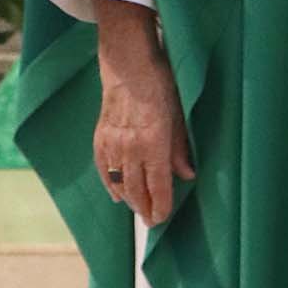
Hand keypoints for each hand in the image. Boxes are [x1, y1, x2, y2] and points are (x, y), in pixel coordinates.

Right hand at [94, 8, 194, 226]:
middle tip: (152, 222)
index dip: (160, 204)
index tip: (162, 219)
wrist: (128, 65)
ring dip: (130, 199)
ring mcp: (112, 143)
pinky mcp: (100, 137)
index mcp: (153, 141)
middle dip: (144, 208)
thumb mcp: (179, 114)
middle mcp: (130, 146)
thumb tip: (187, 175)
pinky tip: (117, 194)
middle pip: (136, 188)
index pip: (157, 183)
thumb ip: (181, 148)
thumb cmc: (160, 85)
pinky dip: (111, 184)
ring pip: (119, 182)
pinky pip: (104, 169)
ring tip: (140, 210)